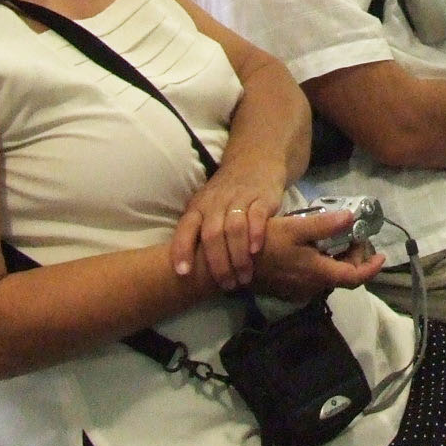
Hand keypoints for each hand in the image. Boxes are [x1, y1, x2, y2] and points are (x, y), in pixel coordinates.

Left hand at [172, 172, 285, 288]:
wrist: (255, 160)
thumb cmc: (226, 194)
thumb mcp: (206, 207)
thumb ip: (199, 232)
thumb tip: (187, 271)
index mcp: (199, 206)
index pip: (186, 228)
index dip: (182, 249)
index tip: (183, 273)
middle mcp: (216, 202)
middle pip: (212, 234)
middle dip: (218, 263)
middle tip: (226, 284)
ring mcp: (240, 198)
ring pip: (234, 228)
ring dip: (238, 256)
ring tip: (244, 276)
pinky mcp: (262, 197)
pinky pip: (257, 215)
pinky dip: (256, 234)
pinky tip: (256, 251)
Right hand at [246, 209, 388, 303]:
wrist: (232, 264)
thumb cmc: (264, 244)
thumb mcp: (295, 228)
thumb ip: (325, 225)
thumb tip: (352, 218)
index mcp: (318, 273)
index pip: (354, 278)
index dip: (371, 268)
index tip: (381, 256)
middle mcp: (312, 287)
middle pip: (343, 278)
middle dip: (355, 260)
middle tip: (355, 237)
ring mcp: (299, 291)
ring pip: (329, 279)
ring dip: (338, 263)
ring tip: (339, 240)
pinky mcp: (288, 290)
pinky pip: (314, 280)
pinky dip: (324, 267)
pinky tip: (317, 250)